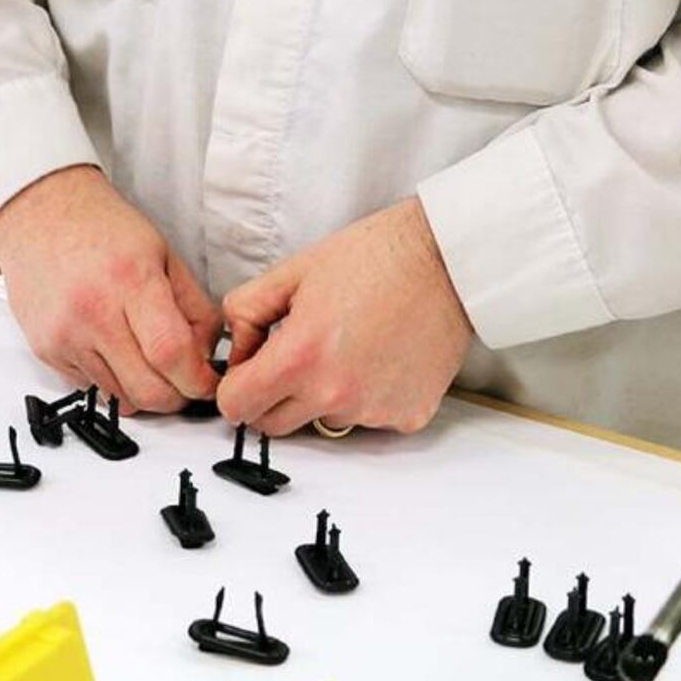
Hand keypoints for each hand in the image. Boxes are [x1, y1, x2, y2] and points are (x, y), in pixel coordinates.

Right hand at [0, 164, 220, 412]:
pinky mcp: (47, 351)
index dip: (198, 379)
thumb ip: (193, 305)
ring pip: (122, 398)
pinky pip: (93, 388)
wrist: (41, 214)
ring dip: (146, 392)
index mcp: (130, 279)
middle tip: (187, 381)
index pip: (171, 352)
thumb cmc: (102, 227)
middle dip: (178, 397)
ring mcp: (66, 336)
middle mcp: (93, 312)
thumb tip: (207, 353)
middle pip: (148, 389)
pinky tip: (118, 351)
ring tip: (152, 361)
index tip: (209, 381)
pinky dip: (115, 382)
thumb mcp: (163, 252)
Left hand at [217, 198, 473, 435]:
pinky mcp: (406, 416)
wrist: (445, 260)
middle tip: (295, 352)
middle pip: (274, 424)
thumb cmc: (374, 256)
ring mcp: (373, 411)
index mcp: (301, 357)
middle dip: (272, 394)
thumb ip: (246, 310)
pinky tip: (379, 355)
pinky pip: (367, 418)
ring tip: (348, 343)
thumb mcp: (293, 270)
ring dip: (322, 393)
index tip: (249, 369)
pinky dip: (365, 395)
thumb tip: (237, 349)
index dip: (236, 385)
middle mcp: (335, 394)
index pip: (237, 407)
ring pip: (322, 420)